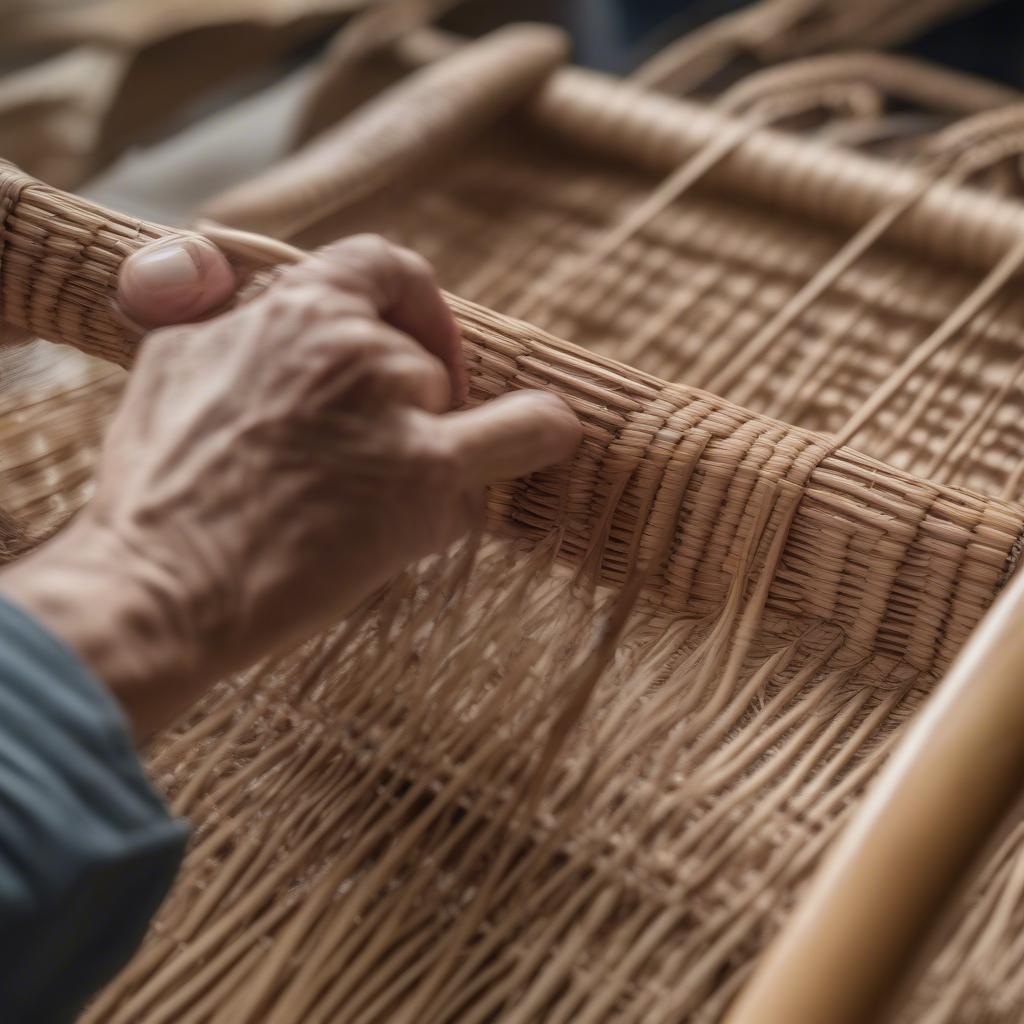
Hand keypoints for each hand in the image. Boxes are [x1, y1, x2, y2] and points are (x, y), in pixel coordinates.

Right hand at [0, 236, 581, 737]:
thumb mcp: (172, 358)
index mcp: (293, 306)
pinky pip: (520, 435)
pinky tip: (551, 436)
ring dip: (433, 442)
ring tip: (376, 498)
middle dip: (408, 399)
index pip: (385, 267)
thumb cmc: (159, 486)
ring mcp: (394, 408)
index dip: (410, 305)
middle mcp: (351, 344)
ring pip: (457, 404)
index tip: (407, 342)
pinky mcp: (425, 477)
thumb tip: (240, 283)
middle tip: (367, 456)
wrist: (164, 586)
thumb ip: (227, 312)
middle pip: (420, 356)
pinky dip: (538, 432)